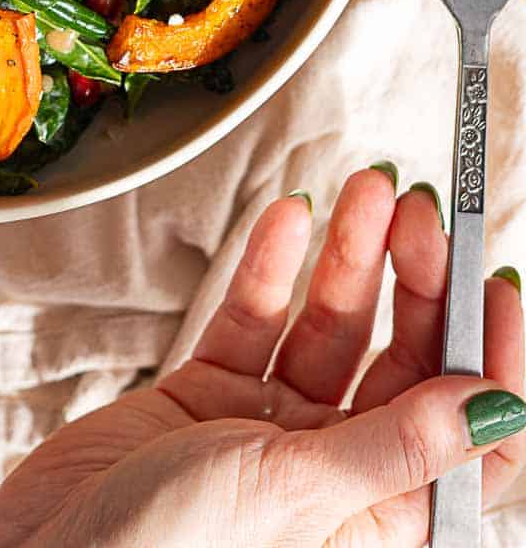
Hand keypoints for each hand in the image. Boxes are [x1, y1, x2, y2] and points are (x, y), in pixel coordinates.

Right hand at [0, 169, 525, 547]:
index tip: (493, 277)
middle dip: (417, 283)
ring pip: (332, 331)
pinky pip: (253, 321)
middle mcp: (336, 476)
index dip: (493, 356)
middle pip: (403, 363)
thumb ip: (394, 446)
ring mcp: (271, 432)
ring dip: (350, 258)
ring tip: (364, 190)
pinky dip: (270, 267)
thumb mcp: (293, 496)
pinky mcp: (208, 401)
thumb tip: (498, 404)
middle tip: (416, 211)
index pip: (470, 436)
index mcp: (381, 522)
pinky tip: (288, 218)